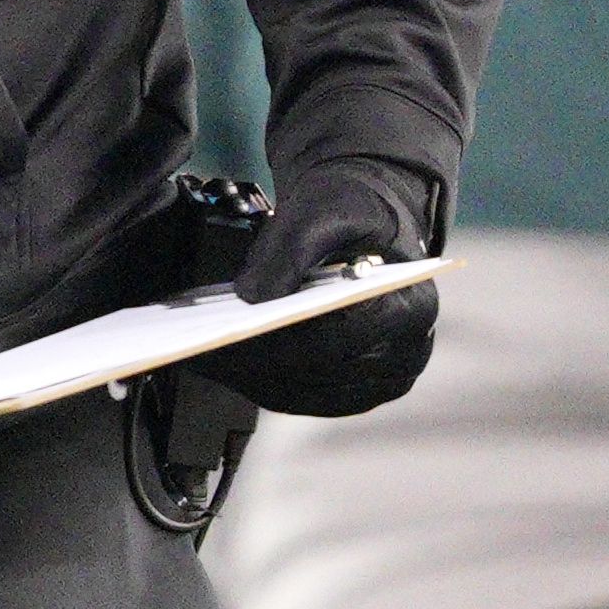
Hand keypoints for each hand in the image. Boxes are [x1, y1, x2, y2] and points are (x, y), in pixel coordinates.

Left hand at [223, 169, 443, 418]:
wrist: (367, 227)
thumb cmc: (353, 216)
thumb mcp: (324, 211)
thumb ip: (292, 248)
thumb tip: (252, 296)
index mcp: (411, 307)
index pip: (342, 336)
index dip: (283, 339)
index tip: (230, 334)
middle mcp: (405, 353)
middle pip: (319, 371)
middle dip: (255, 360)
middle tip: (197, 348)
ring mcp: (380, 381)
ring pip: (303, 393)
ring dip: (248, 377)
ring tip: (199, 355)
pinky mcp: (352, 393)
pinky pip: (298, 398)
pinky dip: (258, 382)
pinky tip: (223, 362)